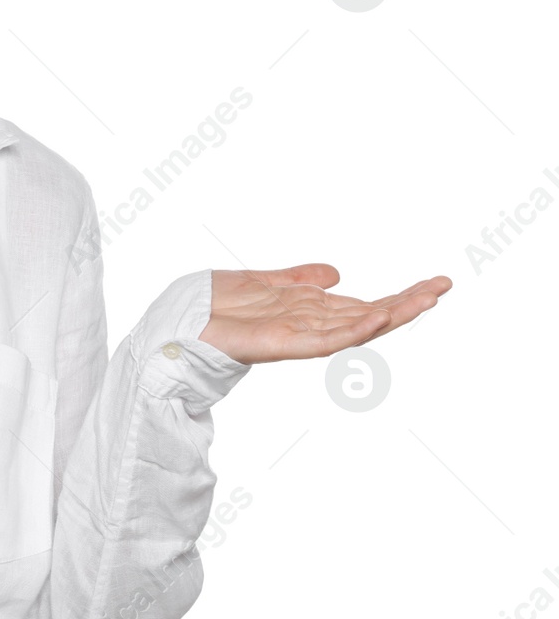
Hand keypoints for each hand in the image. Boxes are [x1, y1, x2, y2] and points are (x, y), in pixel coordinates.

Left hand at [198, 264, 450, 364]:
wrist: (173, 322)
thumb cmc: (209, 305)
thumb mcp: (260, 280)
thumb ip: (298, 279)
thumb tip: (337, 273)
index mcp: (305, 310)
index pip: (361, 304)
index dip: (397, 296)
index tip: (432, 284)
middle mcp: (306, 324)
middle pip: (367, 315)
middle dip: (406, 303)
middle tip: (444, 287)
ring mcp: (294, 336)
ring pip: (353, 328)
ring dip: (391, 314)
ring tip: (426, 299)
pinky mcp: (277, 345)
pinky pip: (321, 341)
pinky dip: (350, 331)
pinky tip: (376, 317)